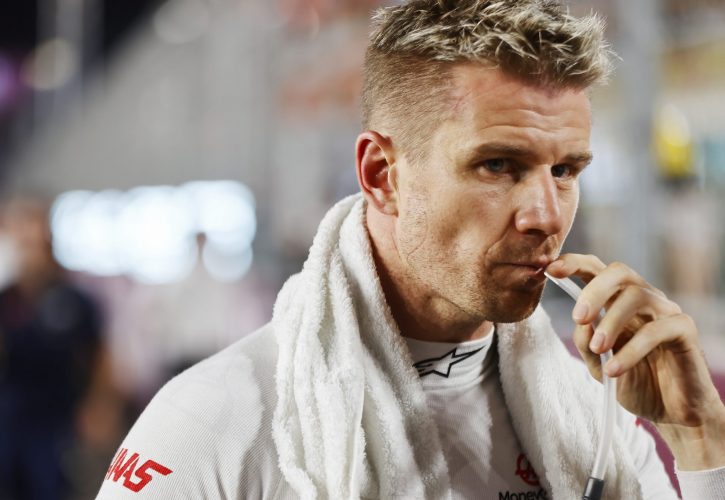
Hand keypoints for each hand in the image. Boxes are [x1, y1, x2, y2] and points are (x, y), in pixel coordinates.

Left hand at [546, 254, 724, 469]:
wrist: (670, 413)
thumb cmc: (634, 381)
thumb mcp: (598, 365)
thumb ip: (585, 343)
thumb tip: (580, 323)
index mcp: (617, 301)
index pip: (597, 269)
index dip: (574, 264)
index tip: (551, 270)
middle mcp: (643, 298)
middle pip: (619, 272)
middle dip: (594, 291)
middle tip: (578, 318)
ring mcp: (666, 311)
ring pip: (637, 296)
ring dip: (611, 322)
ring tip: (599, 350)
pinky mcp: (685, 330)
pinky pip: (657, 329)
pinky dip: (631, 350)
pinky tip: (614, 371)